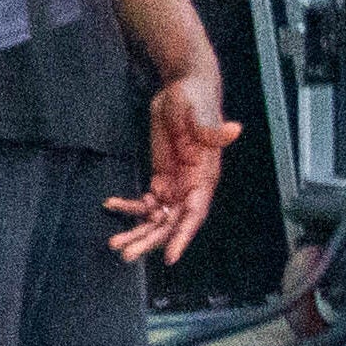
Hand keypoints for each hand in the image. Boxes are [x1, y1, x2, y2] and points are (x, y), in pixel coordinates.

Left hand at [108, 64, 238, 265]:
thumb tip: (234, 131)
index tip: (170, 257)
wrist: (181, 88)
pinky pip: (145, 201)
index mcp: (204, 176)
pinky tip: (111, 204)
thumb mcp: (199, 112)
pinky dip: (129, 206)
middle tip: (126, 254)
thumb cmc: (194, 97)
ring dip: (138, 231)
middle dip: (150, 240)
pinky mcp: (162, 177)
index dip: (182, 236)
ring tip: (115, 244)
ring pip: (157, 218)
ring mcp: (176, 183)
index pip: (195, 213)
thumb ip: (210, 128)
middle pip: (171, 222)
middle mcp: (191, 186)